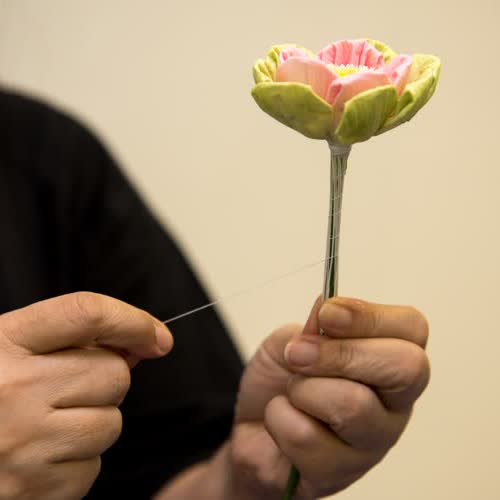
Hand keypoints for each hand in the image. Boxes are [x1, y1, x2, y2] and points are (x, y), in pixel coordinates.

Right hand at [0, 292, 171, 498]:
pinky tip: (40, 457)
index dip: (133, 320)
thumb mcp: (9, 350)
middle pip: (114, 374)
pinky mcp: (30, 491)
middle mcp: (12, 390)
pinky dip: (76, 464)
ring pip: (111, 423)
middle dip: (107, 380)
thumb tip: (143, 344)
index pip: (87, 313)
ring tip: (49, 426)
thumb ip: (70, 340)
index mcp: (3, 342)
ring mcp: (21, 444)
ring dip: (94, 423)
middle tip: (71, 390)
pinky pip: (91, 469)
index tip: (157, 336)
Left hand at [229, 296, 429, 498]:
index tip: (328, 314)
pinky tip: (282, 424)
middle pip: (404, 367)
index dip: (369, 316)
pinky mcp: (339, 474)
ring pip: (353, 404)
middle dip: (340, 353)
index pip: (411, 328)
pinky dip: (279, 419)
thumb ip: (311, 325)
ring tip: (290, 393)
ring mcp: (372, 443)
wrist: (252, 426)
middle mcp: (393, 403)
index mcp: (387, 361)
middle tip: (297, 354)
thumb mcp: (290, 340)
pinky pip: (306, 436)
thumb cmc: (280, 380)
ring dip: (302, 389)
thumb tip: (328, 304)